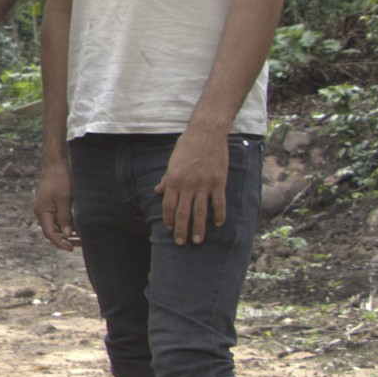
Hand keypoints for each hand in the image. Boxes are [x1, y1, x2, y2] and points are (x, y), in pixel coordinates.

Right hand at [33, 156, 77, 251]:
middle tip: (79, 245)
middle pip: (52, 231)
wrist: (55, 162)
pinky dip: (65, 224)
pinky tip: (76, 226)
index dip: (60, 243)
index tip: (71, 249)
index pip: (50, 233)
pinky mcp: (50, 202)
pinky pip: (56, 217)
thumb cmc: (60, 179)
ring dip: (66, 232)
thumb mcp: (64, 199)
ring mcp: (45, 206)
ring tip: (80, 238)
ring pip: (55, 225)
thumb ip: (65, 218)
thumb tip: (67, 234)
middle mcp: (41, 211)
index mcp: (42, 211)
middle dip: (65, 239)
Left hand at [156, 126, 229, 245]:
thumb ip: (167, 179)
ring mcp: (204, 184)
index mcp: (174, 180)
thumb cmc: (187, 146)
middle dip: (181, 229)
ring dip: (198, 228)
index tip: (170, 230)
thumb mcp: (172, 161)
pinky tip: (218, 224)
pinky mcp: (219, 182)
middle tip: (181, 243)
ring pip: (201, 212)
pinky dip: (219, 215)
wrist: (206, 133)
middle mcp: (188, 185)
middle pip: (183, 212)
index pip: (169, 206)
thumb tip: (158, 191)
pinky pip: (219, 203)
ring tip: (197, 240)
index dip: (169, 219)